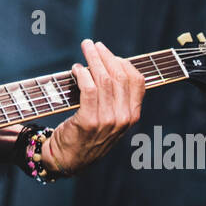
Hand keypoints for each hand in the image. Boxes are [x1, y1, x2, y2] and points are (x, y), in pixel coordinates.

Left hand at [43, 39, 143, 175]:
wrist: (68, 160)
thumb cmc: (87, 135)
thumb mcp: (110, 119)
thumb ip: (116, 99)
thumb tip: (110, 65)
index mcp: (132, 116)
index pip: (137, 81)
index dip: (124, 63)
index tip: (110, 54)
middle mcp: (123, 118)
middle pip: (119, 76)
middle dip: (105, 56)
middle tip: (93, 44)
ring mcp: (107, 120)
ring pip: (104, 79)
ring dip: (92, 59)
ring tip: (85, 49)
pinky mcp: (88, 121)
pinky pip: (88, 89)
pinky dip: (82, 74)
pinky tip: (76, 69)